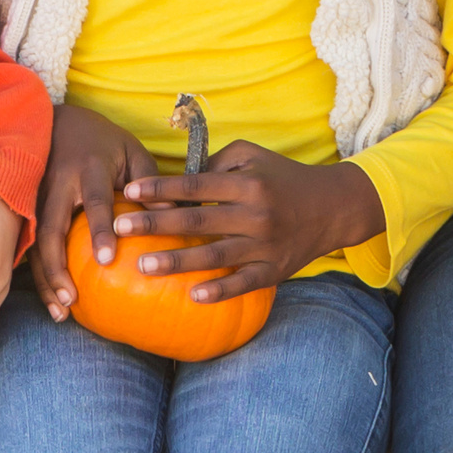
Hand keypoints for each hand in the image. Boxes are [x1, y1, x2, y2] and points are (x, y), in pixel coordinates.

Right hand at [30, 95, 145, 318]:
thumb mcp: (132, 150)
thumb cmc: (103, 141)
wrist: (56, 121)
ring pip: (34, 243)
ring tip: (60, 312)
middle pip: (50, 230)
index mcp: (88, 169)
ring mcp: (36, 198)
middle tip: (71, 300)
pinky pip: (29, 245)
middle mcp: (58, 185)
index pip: (94, 203)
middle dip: (57, 267)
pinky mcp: (27, 209)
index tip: (106, 260)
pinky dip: (39, 274)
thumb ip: (150, 180)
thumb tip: (173, 216)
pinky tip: (52, 299)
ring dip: (45, 279)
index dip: (99, 230)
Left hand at [110, 138, 380, 302]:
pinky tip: (193, 296)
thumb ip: (216, 164)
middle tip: (119, 227)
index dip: (161, 188)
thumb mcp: (253, 157)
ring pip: (215, 256)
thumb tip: (178, 182)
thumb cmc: (282, 178)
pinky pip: (244, 283)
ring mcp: (265, 245)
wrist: (333, 208)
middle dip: (156, 224)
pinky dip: (220, 290)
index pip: (196, 184)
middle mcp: (256, 214)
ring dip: (178, 261)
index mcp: (248, 183)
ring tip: (143, 266)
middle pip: (198, 220)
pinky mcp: (274, 270)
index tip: (129, 191)